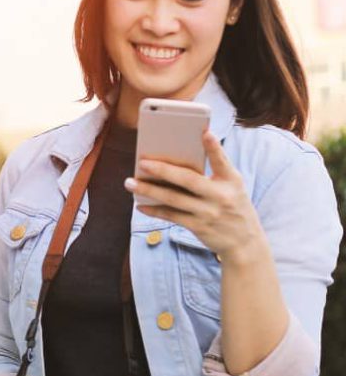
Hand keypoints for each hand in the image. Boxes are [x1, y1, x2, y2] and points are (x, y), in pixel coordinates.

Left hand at [124, 131, 265, 263]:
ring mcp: (208, 212)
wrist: (245, 242)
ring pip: (173, 199)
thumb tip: (179, 160)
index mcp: (231, 181)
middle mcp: (220, 196)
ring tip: (130, 183)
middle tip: (142, 163)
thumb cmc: (233, 207)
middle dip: (163, 170)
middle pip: (188, 180)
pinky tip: (140, 204)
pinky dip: (154, 210)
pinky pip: (171, 216)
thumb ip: (214, 172)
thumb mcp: (233, 187)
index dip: (214, 147)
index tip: (205, 133)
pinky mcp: (198, 226)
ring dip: (149, 190)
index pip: (222, 161)